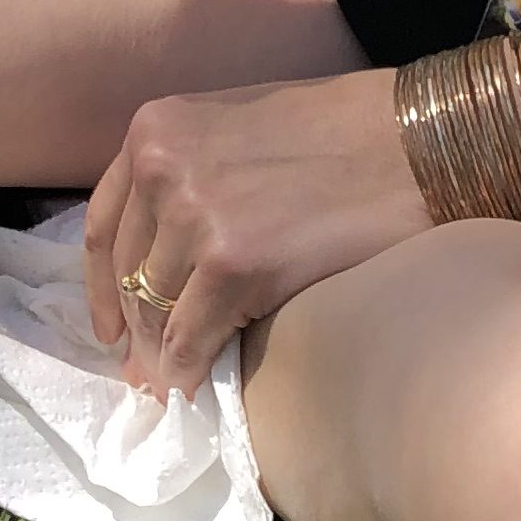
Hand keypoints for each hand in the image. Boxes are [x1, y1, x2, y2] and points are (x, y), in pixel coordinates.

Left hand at [83, 69, 430, 396]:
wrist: (417, 140)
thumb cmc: (345, 131)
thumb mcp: (237, 128)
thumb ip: (191, 176)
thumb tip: (166, 261)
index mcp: (154, 130)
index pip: (104, 225)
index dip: (102, 288)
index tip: (110, 330)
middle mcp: (160, 167)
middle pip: (129, 277)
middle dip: (139, 333)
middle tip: (147, 375)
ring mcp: (194, 216)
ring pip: (156, 316)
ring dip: (165, 358)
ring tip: (177, 388)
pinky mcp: (233, 264)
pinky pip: (191, 341)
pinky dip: (190, 375)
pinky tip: (201, 392)